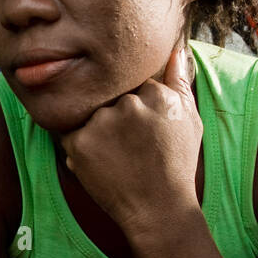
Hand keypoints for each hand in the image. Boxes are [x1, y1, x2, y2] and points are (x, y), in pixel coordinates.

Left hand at [58, 43, 202, 237]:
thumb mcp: (189, 120)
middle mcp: (129, 104)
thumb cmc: (176, 165)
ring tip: (116, 157)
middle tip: (129, 147)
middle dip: (114, 118)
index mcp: (156, 95)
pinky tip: (100, 162)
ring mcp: (102, 123)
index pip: (132, 84)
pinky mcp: (80, 143)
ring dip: (96, 131)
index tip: (142, 131)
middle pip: (109, 98)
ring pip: (89, 114)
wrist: (158, 210)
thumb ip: (179, 82)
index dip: (135, 108)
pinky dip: (79, 146)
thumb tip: (176, 47)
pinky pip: (69, 133)